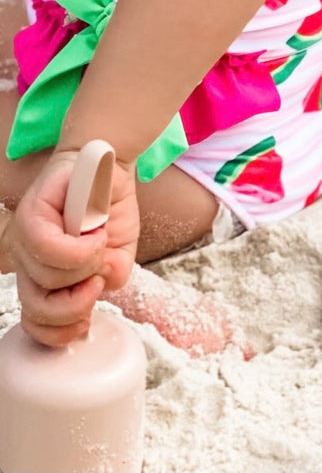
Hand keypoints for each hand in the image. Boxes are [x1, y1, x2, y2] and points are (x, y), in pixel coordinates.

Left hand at [1, 150, 139, 346]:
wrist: (109, 166)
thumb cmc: (110, 209)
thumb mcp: (120, 252)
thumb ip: (112, 276)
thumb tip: (102, 285)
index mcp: (44, 277)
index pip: (35, 322)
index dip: (59, 333)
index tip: (86, 321)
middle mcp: (27, 260)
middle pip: (39, 307)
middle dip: (76, 303)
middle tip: (97, 279)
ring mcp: (24, 238)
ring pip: (47, 278)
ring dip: (85, 266)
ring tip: (99, 244)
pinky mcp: (31, 214)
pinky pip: (48, 247)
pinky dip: (80, 248)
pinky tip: (94, 235)